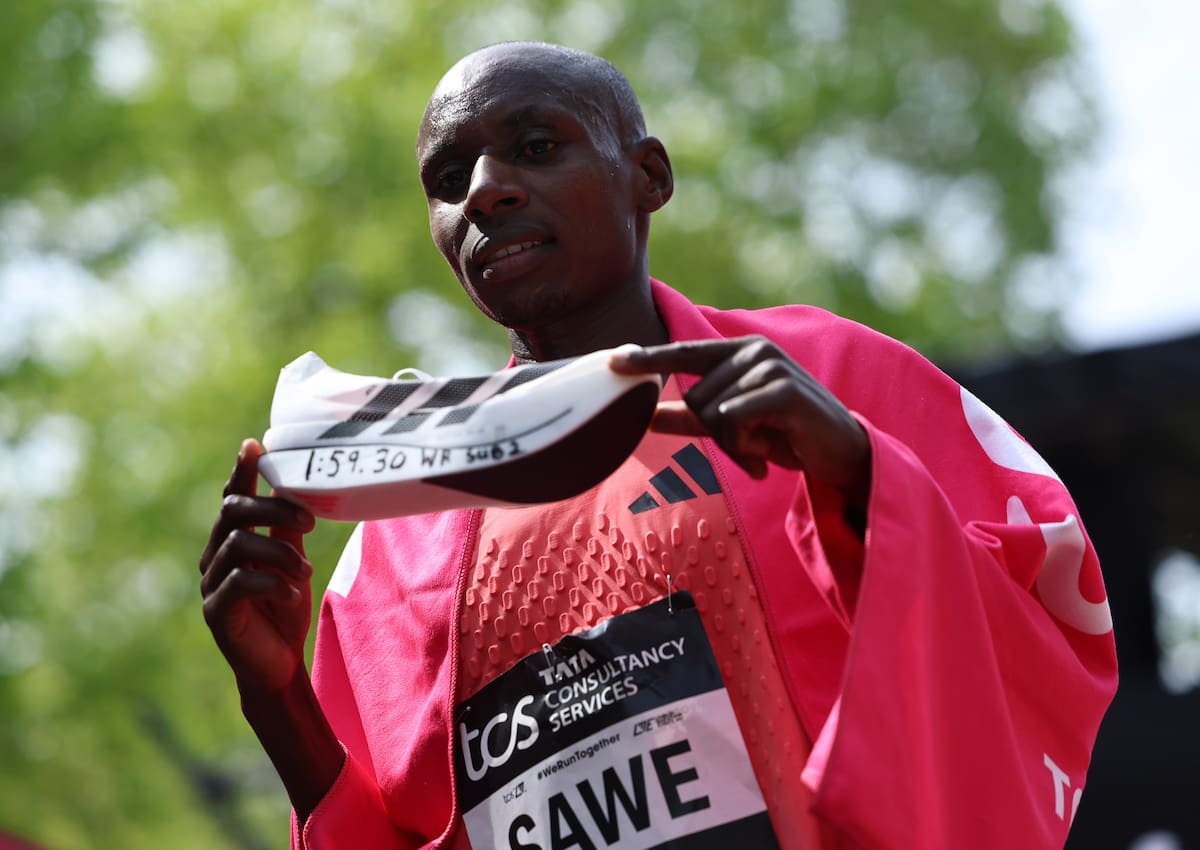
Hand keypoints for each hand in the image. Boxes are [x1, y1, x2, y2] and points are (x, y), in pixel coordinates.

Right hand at [199, 439, 316, 693]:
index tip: (253, 445)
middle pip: (234, 512)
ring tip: (305, 571)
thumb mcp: (291, 562)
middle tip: (309, 522)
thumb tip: (292, 488)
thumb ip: (286, 530)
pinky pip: (239, 583)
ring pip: (239, 544)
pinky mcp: (216, 613)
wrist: (279, 665)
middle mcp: (215, 557)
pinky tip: (292, 594)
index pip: (234, 498)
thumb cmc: (284, 610)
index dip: (241, 472)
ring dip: (280, 553)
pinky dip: (272, 582)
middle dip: (273, 509)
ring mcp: (211, 585)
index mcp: (232, 541)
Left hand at [610, 336, 870, 508]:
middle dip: (715, 433)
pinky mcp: (783, 388)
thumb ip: (690, 419)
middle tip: (750, 444)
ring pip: (713, 413)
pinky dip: (745, 444)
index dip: (646, 359)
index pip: (682, 353)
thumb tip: (646, 418)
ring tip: (765, 445)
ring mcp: (770, 365)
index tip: (612, 362)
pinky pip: (733, 419)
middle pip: (695, 398)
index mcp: (738, 352)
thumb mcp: (731, 427)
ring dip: (734, 443)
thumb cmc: (785, 434)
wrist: (841, 452)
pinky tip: (771, 451)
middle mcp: (753, 350)